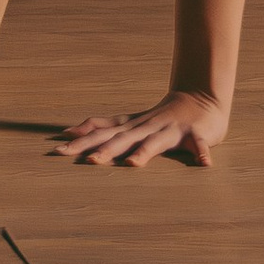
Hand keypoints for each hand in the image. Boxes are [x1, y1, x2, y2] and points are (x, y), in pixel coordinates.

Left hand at [51, 88, 226, 167]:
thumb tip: (68, 132)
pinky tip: (204, 164)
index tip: (59, 149)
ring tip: (132, 164)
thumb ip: (102, 127)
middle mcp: (147, 127)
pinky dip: (202, 152)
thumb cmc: (159, 118)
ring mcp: (170, 129)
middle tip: (88, 161)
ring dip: (144, 152)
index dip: (82, 140)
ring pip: (155, 142)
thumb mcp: (129, 122)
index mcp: (132, 126)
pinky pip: (199, 144)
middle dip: (106, 150)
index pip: (102, 132)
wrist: (199, 99)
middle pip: (123, 139)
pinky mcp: (196, 134)